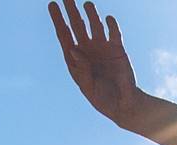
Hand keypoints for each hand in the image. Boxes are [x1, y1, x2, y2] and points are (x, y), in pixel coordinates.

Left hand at [49, 2, 143, 125]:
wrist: (124, 104)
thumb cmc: (103, 99)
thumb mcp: (89, 87)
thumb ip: (82, 69)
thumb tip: (73, 49)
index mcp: (75, 59)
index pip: (64, 35)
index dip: (58, 19)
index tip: (52, 5)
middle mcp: (87, 50)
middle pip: (77, 26)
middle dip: (71, 11)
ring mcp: (102, 47)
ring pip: (94, 25)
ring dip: (91, 14)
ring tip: (87, 4)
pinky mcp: (117, 48)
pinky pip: (113, 32)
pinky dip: (111, 24)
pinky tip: (107, 18)